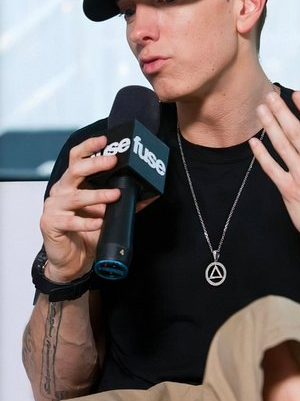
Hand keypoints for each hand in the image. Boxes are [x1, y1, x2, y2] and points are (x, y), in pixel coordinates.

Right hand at [41, 136, 156, 281]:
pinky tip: (100, 221)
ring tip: (114, 195)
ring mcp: (54, 206)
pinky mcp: (51, 223)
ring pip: (76, 196)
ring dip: (98, 195)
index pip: (77, 158)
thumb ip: (123, 203)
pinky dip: (87, 221)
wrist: (71, 260)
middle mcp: (61, 190)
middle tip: (113, 161)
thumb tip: (148, 196)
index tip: (104, 139)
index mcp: (72, 183)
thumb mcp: (106, 214)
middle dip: (95, 164)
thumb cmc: (85, 233)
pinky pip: (71, 221)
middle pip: (75, 170)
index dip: (89, 147)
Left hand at [250, 91, 299, 270]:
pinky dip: (261, 154)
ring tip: (261, 108)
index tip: (298, 94)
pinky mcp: (288, 192)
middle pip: (295, 133)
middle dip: (282, 111)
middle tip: (270, 95)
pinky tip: (254, 141)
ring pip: (282, 146)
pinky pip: (271, 169)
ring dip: (270, 125)